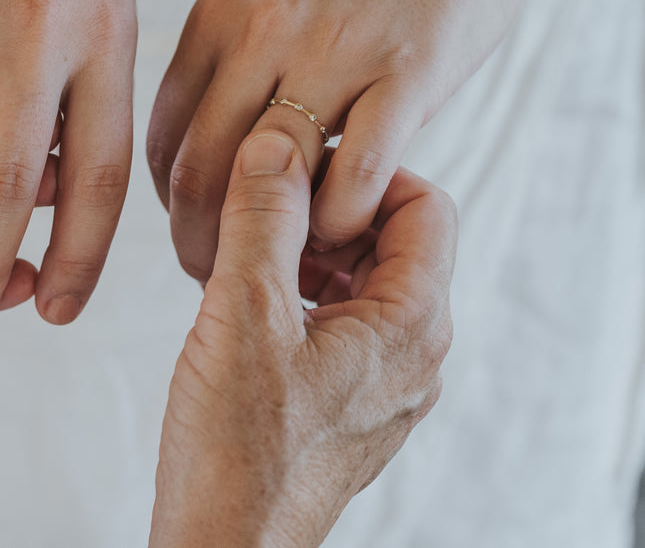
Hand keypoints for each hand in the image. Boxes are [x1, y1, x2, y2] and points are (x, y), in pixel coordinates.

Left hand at [147, 0, 527, 279]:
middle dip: (199, 245)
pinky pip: (354, 176)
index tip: (193, 237)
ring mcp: (331, 49)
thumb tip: (197, 165)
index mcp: (216, 18)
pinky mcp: (404, 71)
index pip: (162, 138)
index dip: (168, 207)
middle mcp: (260, 31)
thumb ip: (229, 71)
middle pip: (199, 170)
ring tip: (284, 274)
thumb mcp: (267, 0)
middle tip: (223, 281)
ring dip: (271, 248)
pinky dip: (344, 223)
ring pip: (269, 181)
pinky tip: (352, 230)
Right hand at [150, 132, 455, 547]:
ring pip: (358, 279)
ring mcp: (380, 382)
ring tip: (238, 251)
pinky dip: (293, 292)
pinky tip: (237, 301)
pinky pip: (335, 320)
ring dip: (302, 248)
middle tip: (255, 203)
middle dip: (324, 208)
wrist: (223, 544)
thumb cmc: (238, 449)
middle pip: (391, 238)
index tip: (293, 170)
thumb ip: (263, 217)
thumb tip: (277, 141)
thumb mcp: (244, 311)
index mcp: (411, 324)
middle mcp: (411, 352)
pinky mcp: (344, 403)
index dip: (360, 172)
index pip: (425, 203)